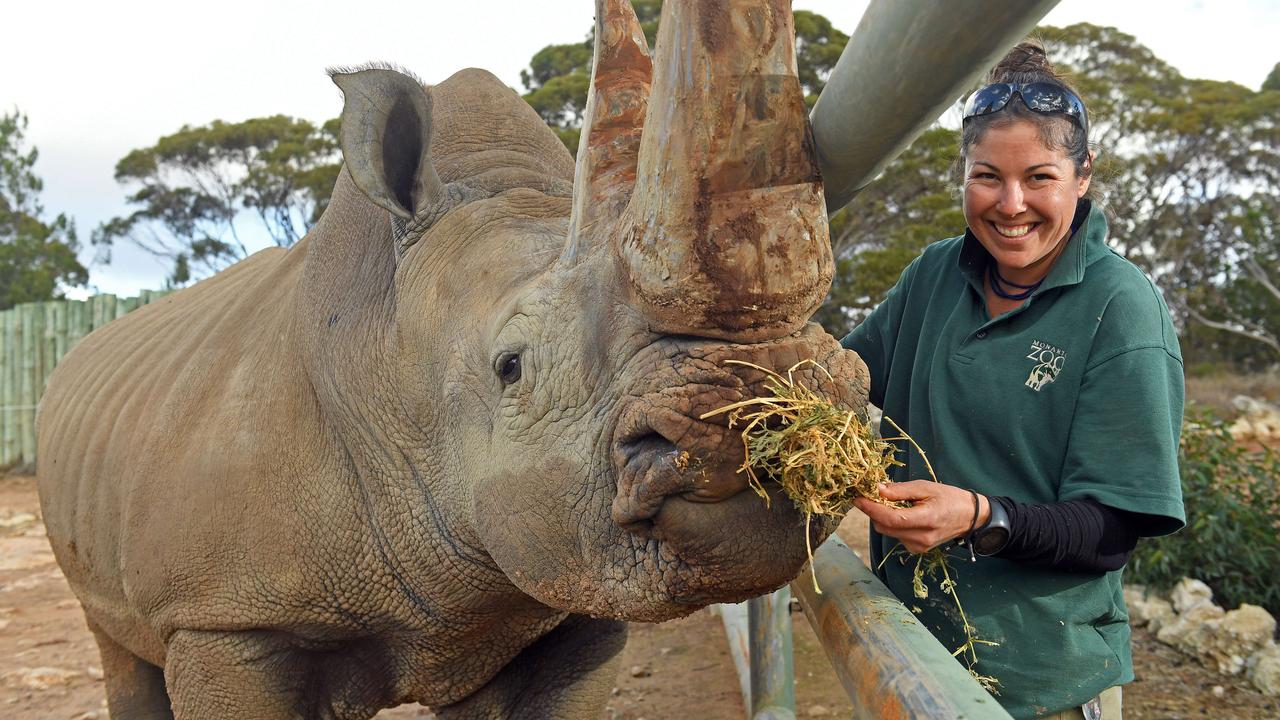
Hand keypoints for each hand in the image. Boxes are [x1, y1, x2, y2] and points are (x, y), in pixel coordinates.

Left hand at [853, 481, 990, 553]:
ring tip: (895, 504)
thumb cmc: (948, 498)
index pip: (890, 518)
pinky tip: (904, 515)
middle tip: (873, 495)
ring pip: (888, 532)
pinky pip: (896, 536)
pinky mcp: (917, 550)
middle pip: (884, 527)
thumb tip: (876, 489)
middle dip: (874, 511)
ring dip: (883, 518)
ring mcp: (919, 546)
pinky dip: (893, 525)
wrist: (970, 517)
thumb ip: (900, 490)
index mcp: (926, 519)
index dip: (870, 508)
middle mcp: (921, 538)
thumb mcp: (925, 487)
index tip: (857, 498)